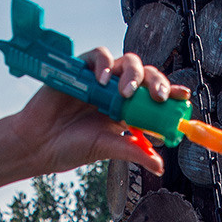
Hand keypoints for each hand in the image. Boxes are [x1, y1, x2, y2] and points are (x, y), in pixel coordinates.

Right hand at [5, 49, 185, 178]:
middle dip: (157, 83)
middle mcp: (117, 92)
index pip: (154, 97)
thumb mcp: (107, 149)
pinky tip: (103, 81)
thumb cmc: (70, 147)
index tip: (183, 97)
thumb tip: (160, 166)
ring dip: (133, 74)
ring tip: (126, 93)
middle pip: (146, 76)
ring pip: (127, 62)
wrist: (38, 144)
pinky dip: (105, 64)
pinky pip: (100, 55)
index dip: (171, 93)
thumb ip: (132, 151)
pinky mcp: (81, 69)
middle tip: (159, 97)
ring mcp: (100, 79)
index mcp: (128, 111)